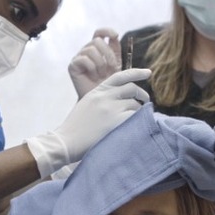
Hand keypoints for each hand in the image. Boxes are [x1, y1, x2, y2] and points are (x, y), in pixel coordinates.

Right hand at [25, 68, 150, 177]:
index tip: (148, 73)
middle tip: (145, 101)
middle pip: (132, 89)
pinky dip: (139, 120)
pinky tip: (137, 126)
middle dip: (142, 94)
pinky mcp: (117, 122)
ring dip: (139, 111)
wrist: (67, 141)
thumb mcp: (87, 104)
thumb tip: (122, 97)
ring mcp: (111, 109)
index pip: (120, 76)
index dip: (136, 73)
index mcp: (97, 91)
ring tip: (137, 119)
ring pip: (135, 104)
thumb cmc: (75, 127)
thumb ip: (102, 98)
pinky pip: (136, 117)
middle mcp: (105, 97)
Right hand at [68, 28, 121, 98]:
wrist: (101, 100)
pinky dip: (92, 68)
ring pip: (91, 49)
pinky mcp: (73, 65)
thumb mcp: (116, 66)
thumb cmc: (109, 84)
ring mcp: (79, 57)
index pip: (99, 33)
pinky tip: (94, 77)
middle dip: (108, 54)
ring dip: (101, 63)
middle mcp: (87, 50)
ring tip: (102, 75)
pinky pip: (84, 59)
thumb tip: (116, 35)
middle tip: (112, 68)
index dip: (107, 31)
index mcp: (99, 49)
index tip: (115, 35)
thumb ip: (115, 51)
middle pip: (97, 41)